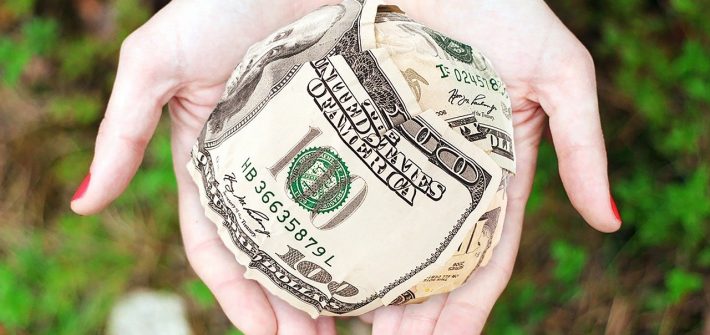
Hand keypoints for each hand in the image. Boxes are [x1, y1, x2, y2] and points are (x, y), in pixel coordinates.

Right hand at [70, 0, 341, 333]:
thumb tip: (84, 205)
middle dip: (289, 303)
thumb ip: (121, 132)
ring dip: (327, 280)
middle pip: (272, 250)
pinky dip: (361, 231)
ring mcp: (306, 149)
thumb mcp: (158, 62)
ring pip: (315, 230)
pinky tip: (383, 260)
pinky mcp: (348, 130)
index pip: (218, 244)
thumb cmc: (222, 3)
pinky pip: (355, 191)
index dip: (237, 294)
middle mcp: (259, 163)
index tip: (266, 334)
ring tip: (354, 321)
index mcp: (210, 158)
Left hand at [358, 0, 620, 333]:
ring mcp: (401, 157)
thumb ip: (585, 146)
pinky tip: (321, 266)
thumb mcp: (561, 74)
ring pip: (387, 238)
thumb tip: (608, 223)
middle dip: (414, 313)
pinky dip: (341, 234)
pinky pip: (348, 193)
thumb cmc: (504, 9)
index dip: (467, 307)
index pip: (483, 257)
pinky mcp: (360, 133)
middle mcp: (444, 174)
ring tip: (348, 328)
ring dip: (374, 287)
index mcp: (493, 172)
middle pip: (429, 261)